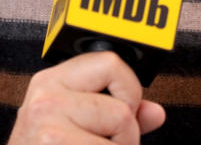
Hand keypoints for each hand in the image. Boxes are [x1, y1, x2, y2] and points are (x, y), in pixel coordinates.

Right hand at [8, 51, 165, 143]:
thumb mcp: (74, 127)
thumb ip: (115, 114)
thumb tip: (155, 112)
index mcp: (50, 82)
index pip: (111, 63)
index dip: (127, 91)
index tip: (120, 114)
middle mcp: (45, 99)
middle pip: (122, 109)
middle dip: (124, 137)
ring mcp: (47, 128)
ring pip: (122, 132)